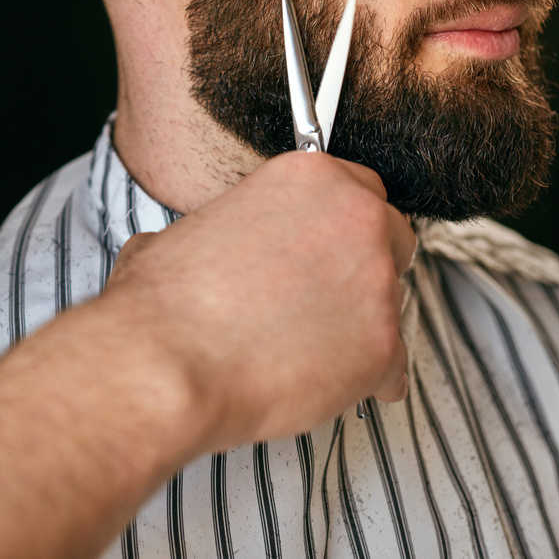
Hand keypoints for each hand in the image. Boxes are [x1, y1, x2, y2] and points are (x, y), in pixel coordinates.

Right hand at [99, 152, 415, 451]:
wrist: (168, 363)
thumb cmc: (166, 302)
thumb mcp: (189, 230)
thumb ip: (229, 229)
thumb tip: (213, 249)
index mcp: (309, 177)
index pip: (359, 187)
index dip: (339, 225)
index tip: (325, 247)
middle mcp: (354, 219)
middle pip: (391, 237)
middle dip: (364, 267)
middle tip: (323, 295)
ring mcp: (376, 284)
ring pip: (391, 302)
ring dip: (359, 323)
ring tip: (306, 347)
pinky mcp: (383, 348)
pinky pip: (392, 365)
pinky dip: (365, 377)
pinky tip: (322, 381)